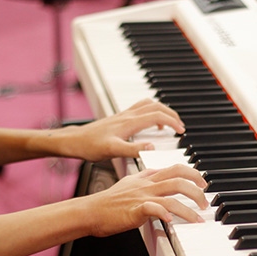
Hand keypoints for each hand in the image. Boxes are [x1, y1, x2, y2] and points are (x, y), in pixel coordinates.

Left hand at [61, 99, 184, 161]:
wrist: (75, 141)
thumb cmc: (90, 146)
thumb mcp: (113, 151)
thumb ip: (133, 149)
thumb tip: (152, 147)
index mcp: (129, 123)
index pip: (157, 115)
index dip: (172, 122)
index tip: (181, 131)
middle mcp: (128, 115)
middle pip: (156, 107)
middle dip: (171, 115)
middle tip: (180, 126)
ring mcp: (124, 115)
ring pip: (148, 105)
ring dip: (162, 110)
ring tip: (169, 122)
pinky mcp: (120, 118)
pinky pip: (140, 108)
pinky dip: (151, 112)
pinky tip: (150, 123)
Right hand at [82, 164, 208, 236]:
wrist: (90, 211)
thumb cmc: (108, 201)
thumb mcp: (129, 183)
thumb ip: (145, 178)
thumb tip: (159, 176)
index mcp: (147, 178)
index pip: (174, 168)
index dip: (192, 173)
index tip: (202, 182)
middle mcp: (147, 185)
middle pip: (178, 179)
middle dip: (197, 188)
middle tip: (205, 199)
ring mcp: (142, 197)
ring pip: (172, 196)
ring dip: (189, 208)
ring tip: (198, 218)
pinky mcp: (135, 210)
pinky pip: (154, 209)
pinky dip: (166, 214)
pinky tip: (172, 221)